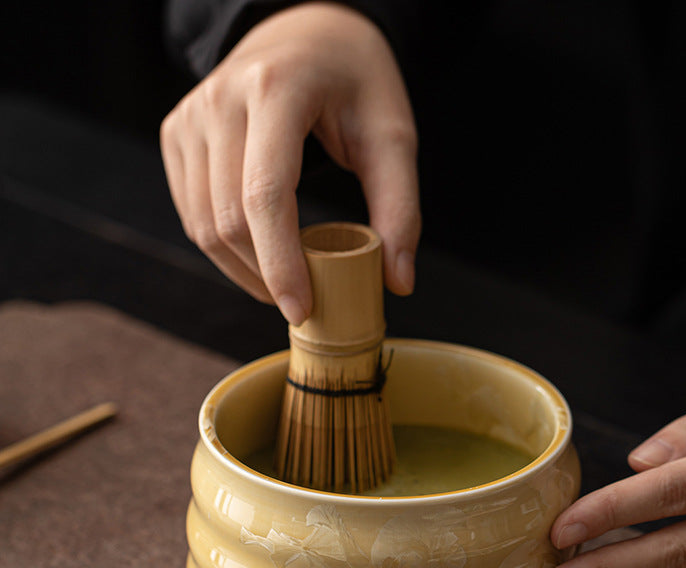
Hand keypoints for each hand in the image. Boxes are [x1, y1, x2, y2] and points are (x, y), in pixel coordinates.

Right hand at [160, 2, 420, 323]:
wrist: (304, 31)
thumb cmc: (354, 81)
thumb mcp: (392, 134)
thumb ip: (400, 208)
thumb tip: (398, 283)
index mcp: (276, 90)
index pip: (266, 195)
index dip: (281, 264)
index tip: (301, 310)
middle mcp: (219, 100)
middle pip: (229, 219)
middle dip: (265, 275)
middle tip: (304, 303)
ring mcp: (189, 117)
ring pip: (203, 225)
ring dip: (243, 270)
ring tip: (285, 284)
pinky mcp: (177, 134)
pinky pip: (191, 214)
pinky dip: (224, 249)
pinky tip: (259, 255)